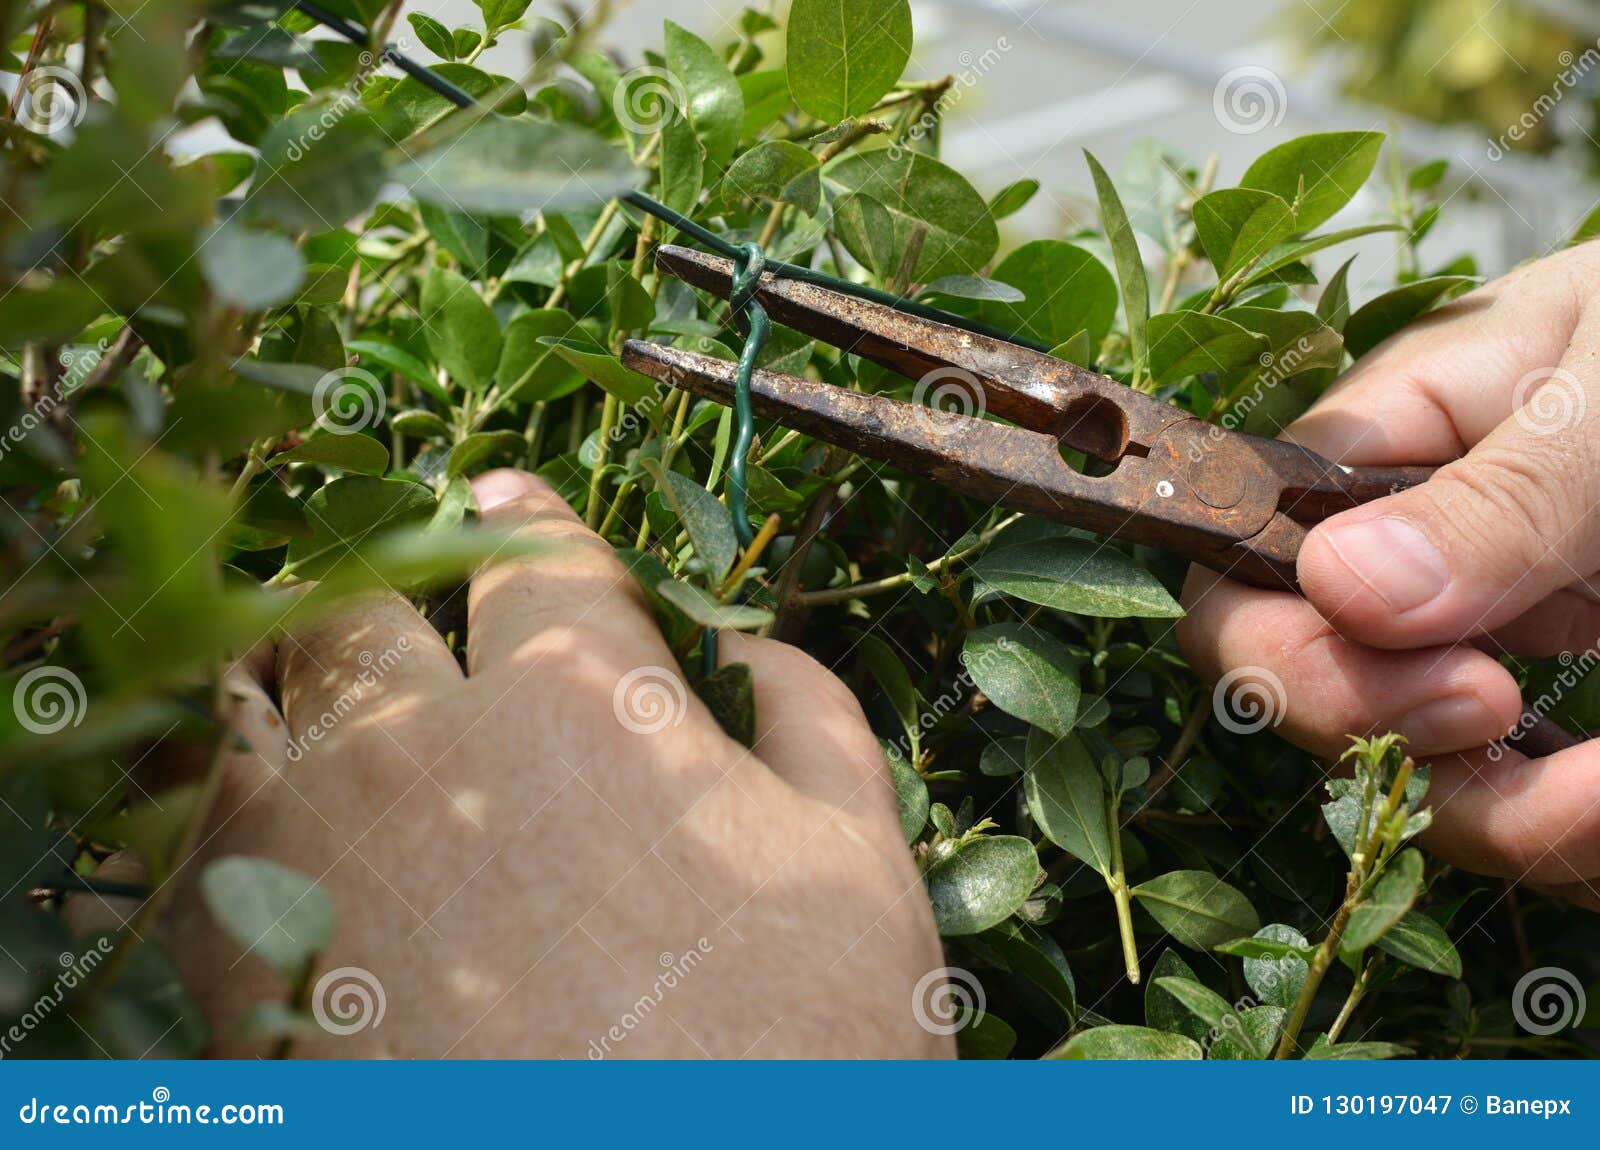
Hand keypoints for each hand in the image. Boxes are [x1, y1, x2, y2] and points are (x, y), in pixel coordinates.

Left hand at [162, 469, 948, 1057]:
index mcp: (587, 700)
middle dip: (391, 582)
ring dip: (286, 669)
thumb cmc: (792, 1051)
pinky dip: (220, 786)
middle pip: (377, 607)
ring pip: (264, 697)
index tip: (507, 494)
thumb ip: (815, 726)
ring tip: (297, 667)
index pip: (544, 562)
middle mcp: (436, 742)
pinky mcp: (246, 958)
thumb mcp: (857, 867)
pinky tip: (249, 795)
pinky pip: (198, 827)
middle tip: (394, 584)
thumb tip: (762, 649)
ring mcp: (323, 845)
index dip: (531, 518)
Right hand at [1177, 244, 1599, 908]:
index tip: (1457, 684)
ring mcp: (1484, 636)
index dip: (1290, 656)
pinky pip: (1526, 801)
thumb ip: (1498, 495)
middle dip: (1395, 743)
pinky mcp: (1564, 711)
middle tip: (1518, 730)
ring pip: (1417, 777)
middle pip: (1308, 693)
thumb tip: (1340, 585)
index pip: (1243, 572)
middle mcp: (1404, 559)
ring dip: (1508, 819)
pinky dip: (1569, 831)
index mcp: (1381, 450)